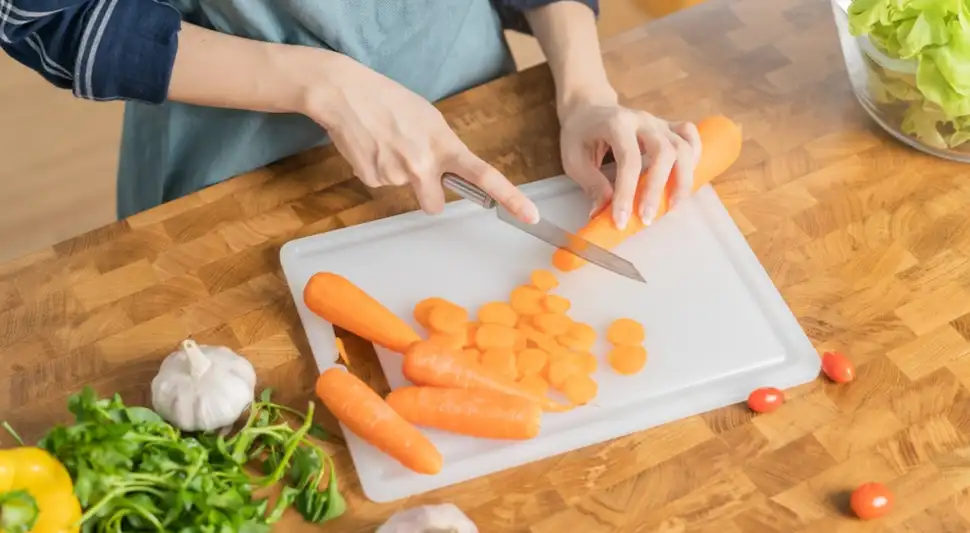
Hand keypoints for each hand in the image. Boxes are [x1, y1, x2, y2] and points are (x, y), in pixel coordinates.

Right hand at [300, 52, 538, 223]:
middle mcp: (423, 165)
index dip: (510, 198)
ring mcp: (396, 174)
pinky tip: (371, 147)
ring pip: (404, 190)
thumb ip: (444, 149)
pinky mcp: (372, 179)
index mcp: (445, 145)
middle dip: (426, 194)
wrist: (345, 94)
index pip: (484, 176)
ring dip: (397, 173)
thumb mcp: (429, 119)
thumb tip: (451, 174)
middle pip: (434, 206)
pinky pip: (382, 184)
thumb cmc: (390, 101)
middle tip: (412, 165)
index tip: (530, 215)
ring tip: (386, 143)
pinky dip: (377, 169)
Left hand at [558, 93, 701, 229]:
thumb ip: (591, 183)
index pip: (629, 160)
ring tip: (673, 207)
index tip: (621, 221)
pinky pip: (689, 135)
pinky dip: (695, 155)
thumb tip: (603, 211)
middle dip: (657, 189)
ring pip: (682, 146)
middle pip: (664, 152)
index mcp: (616, 124)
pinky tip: (687, 178)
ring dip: (682, 180)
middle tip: (647, 219)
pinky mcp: (667, 126)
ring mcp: (658, 122)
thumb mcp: (573, 159)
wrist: (589, 107)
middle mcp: (642, 120)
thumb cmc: (579, 134)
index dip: (627, 193)